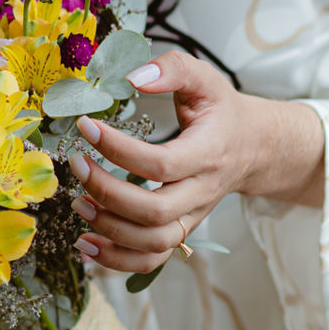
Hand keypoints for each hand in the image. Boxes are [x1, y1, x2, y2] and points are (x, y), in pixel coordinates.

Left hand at [67, 50, 324, 277]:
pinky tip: (86, 243)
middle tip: (76, 164)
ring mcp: (191, 217)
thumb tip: (133, 77)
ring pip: (152, 243)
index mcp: (208, 153)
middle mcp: (201, 192)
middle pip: (154, 211)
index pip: (161, 164)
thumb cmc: (221, 111)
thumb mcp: (204, 78)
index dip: (118, 150)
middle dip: (107, 192)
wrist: (251, 147)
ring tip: (77, 203)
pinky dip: (116, 260)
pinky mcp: (179, 231)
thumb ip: (172, 69)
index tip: (86, 127)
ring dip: (109, 230)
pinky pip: (151, 260)